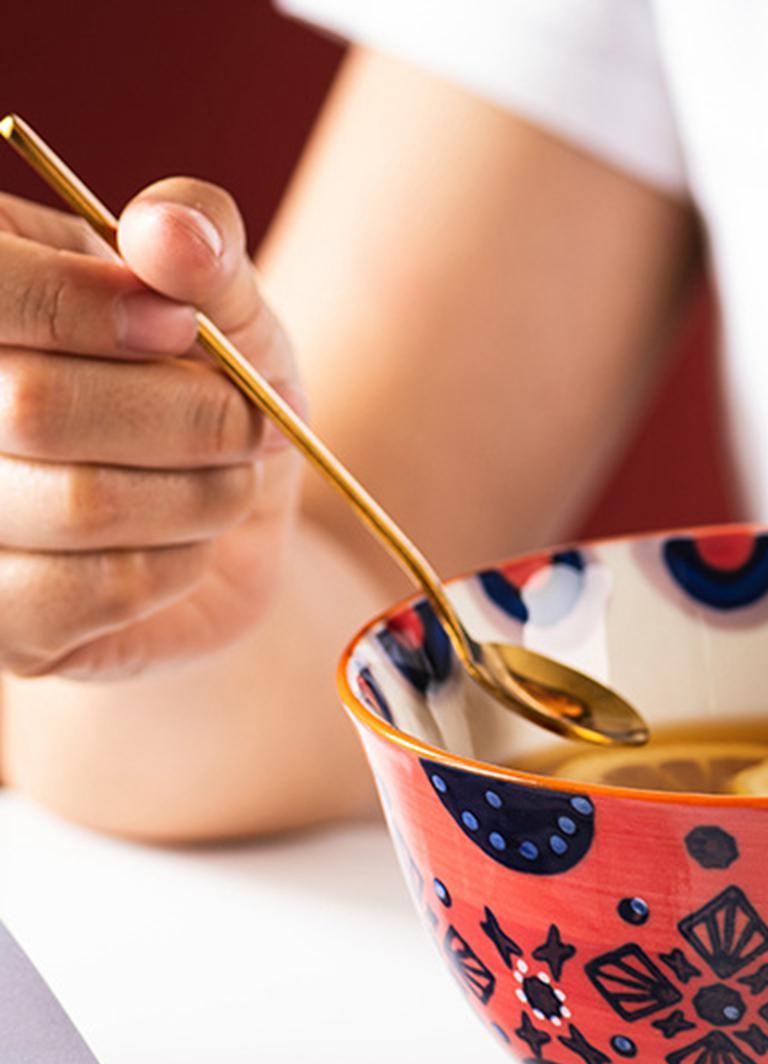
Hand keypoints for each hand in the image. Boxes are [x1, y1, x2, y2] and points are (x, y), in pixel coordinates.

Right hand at [0, 178, 300, 677]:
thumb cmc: (208, 388)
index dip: (96, 310)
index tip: (184, 329)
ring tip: (223, 483)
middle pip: (35, 407)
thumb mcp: (222, 300)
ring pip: (83, 505)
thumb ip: (201, 244)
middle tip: (244, 423)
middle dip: (186, 416)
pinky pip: (104, 589)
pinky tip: (184, 548)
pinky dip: (181, 566)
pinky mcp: (5, 627)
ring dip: (199, 495)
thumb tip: (171, 232)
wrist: (234, 524)